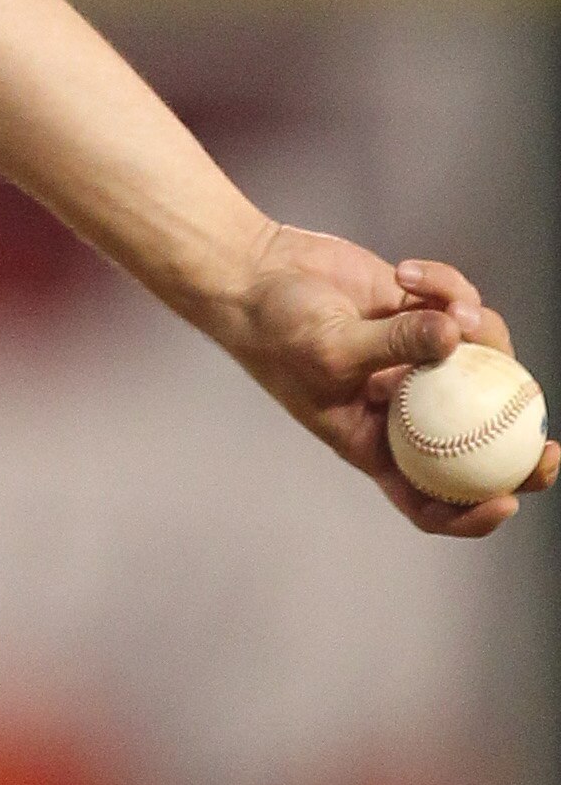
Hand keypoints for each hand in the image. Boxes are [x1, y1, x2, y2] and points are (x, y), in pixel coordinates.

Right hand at [217, 223, 557, 536]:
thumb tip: (457, 337)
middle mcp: (405, 407)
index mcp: (376, 439)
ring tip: (443, 304)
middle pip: (477, 440)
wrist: (254, 270)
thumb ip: (394, 345)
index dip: (472, 513)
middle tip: (548, 442)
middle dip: (520, 446)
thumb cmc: (274, 328)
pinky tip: (405, 271)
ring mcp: (418, 360)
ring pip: (482, 362)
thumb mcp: (329, 349)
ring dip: (477, 331)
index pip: (428, 498)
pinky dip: (445, 286)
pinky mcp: (420, 314)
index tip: (504, 500)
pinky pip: (460, 306)